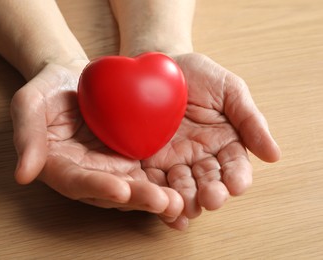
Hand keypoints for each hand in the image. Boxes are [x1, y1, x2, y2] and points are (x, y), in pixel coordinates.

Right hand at [11, 63, 183, 221]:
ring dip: (157, 198)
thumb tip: (23, 174)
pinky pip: (149, 172)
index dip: (97, 187)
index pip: (77, 182)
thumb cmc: (48, 89)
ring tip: (180, 201)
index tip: (119, 189)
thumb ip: (27, 135)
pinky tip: (187, 187)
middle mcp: (88, 173)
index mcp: (60, 166)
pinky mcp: (132, 158)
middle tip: (163, 202)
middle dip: (138, 199)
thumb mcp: (29, 102)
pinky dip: (166, 182)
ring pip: (135, 188)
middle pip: (112, 191)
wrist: (77, 79)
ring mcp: (112, 167)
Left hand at [142, 53, 280, 229]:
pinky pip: (154, 180)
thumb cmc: (198, 75)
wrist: (160, 65)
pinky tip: (162, 204)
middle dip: (211, 193)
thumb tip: (274, 155)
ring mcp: (174, 159)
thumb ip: (250, 120)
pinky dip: (158, 194)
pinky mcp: (149, 159)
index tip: (236, 184)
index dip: (237, 177)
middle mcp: (200, 156)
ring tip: (186, 206)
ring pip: (182, 186)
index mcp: (224, 142)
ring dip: (185, 199)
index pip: (235, 166)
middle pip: (209, 181)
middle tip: (211, 199)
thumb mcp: (229, 91)